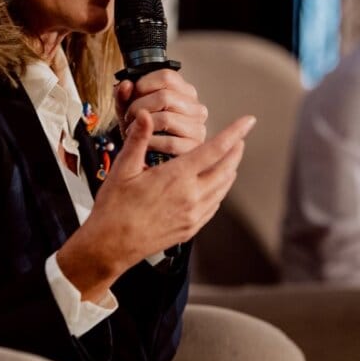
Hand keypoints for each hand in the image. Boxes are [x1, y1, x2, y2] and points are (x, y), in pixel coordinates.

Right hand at [56, 110, 254, 300]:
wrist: (111, 246)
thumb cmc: (114, 208)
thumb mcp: (123, 168)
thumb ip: (138, 140)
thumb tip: (146, 115)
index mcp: (177, 177)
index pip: (215, 150)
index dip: (235, 133)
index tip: (248, 122)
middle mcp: (191, 196)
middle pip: (226, 169)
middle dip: (236, 152)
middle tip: (240, 140)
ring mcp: (193, 215)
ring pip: (222, 189)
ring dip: (229, 171)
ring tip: (230, 161)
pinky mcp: (190, 228)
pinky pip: (214, 206)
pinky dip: (219, 191)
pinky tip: (215, 187)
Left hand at [115, 69, 207, 156]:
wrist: (145, 156)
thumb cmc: (141, 128)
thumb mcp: (129, 108)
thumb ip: (123, 94)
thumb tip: (125, 85)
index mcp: (184, 91)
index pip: (167, 76)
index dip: (144, 84)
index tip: (132, 94)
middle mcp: (196, 107)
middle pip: (165, 97)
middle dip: (139, 107)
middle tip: (129, 116)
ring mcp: (197, 128)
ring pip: (166, 119)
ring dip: (143, 126)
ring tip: (133, 130)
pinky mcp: (194, 147)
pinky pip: (169, 142)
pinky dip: (151, 142)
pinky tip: (144, 143)